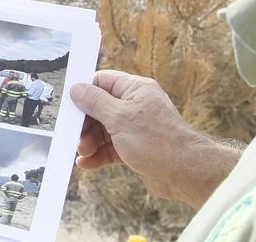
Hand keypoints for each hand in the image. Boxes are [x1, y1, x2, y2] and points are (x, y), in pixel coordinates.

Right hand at [70, 70, 240, 207]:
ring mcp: (136, 127)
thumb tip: (77, 88)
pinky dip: (99, 154)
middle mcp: (136, 106)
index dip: (85, 91)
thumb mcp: (119, 117)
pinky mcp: (136, 148)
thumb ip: (95, 102)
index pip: (103, 81)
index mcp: (135, 89)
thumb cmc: (157, 140)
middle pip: (101, 108)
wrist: (185, 173)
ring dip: (90, 141)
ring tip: (82, 153)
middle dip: (86, 123)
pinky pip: (111, 147)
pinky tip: (87, 163)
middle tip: (76, 137)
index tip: (70, 105)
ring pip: (104, 130)